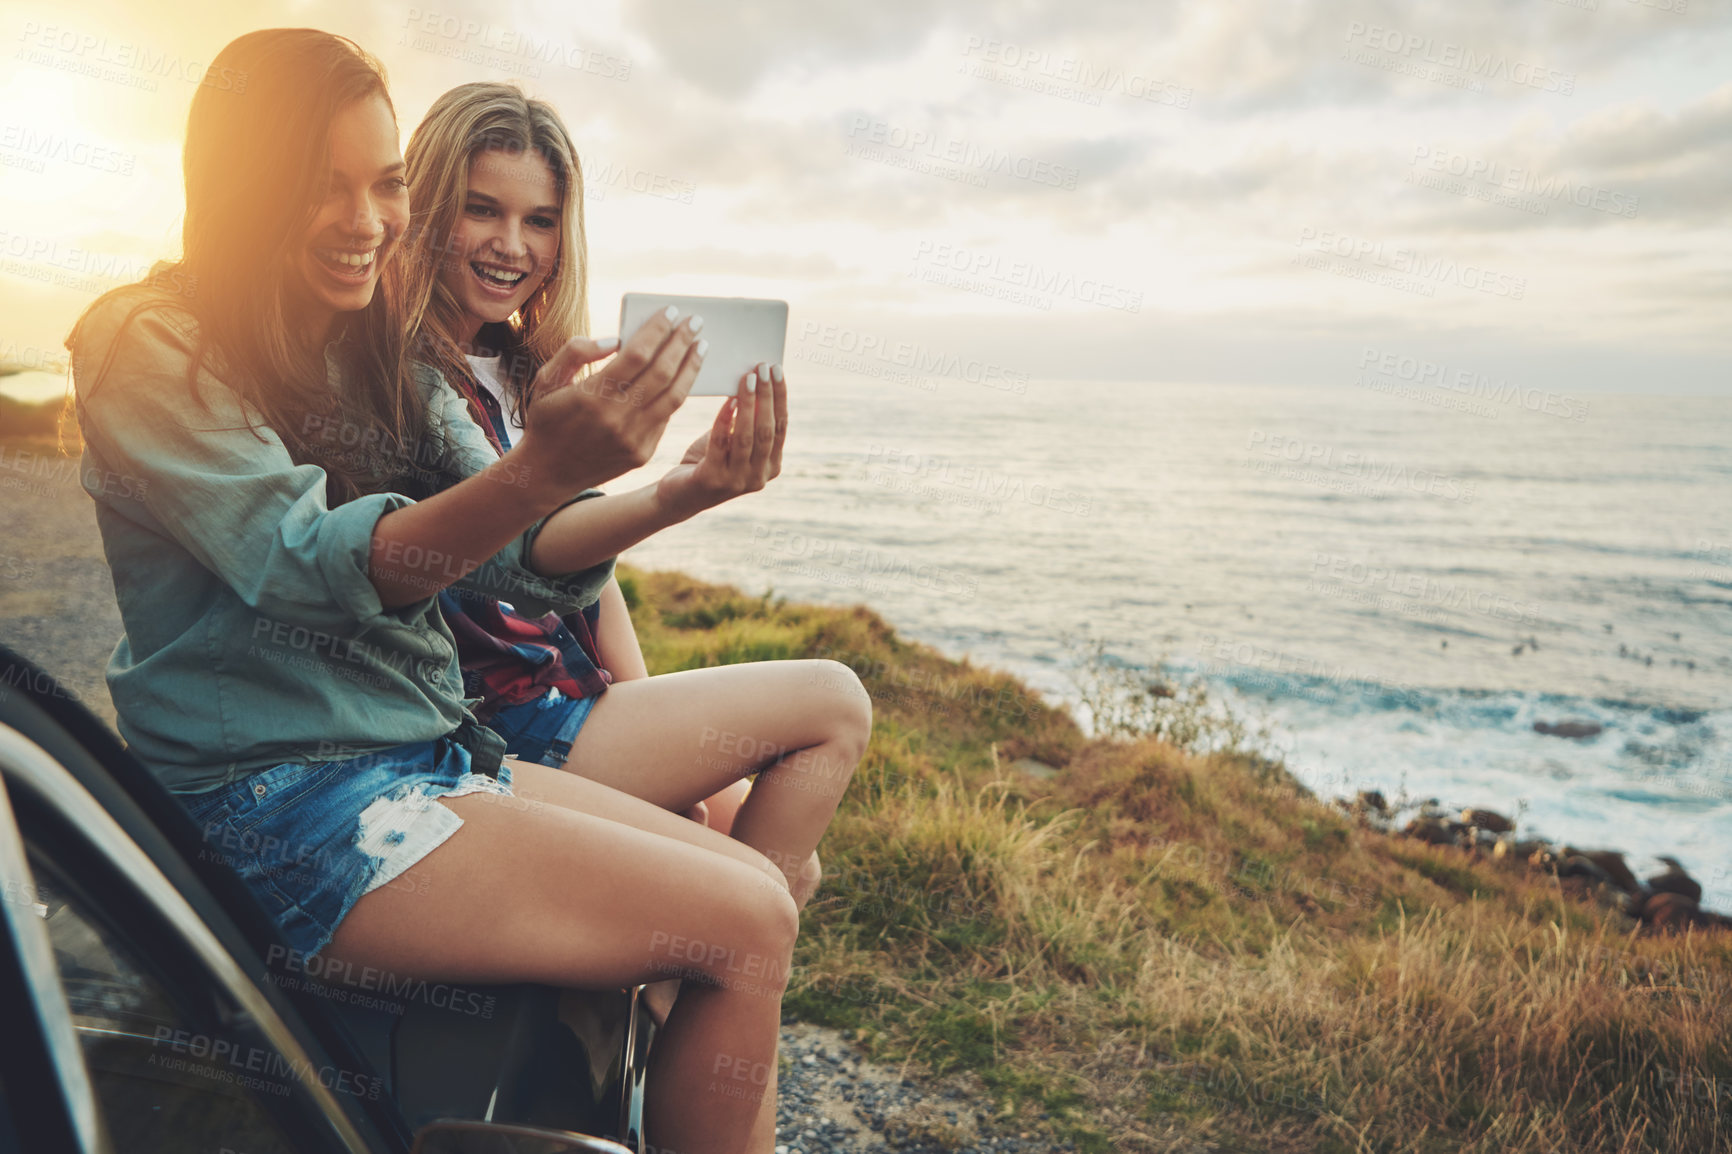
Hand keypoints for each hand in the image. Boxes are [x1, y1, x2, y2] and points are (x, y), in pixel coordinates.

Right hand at [510, 307, 705, 495]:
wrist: (547, 473)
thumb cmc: (547, 418)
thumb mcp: (545, 379)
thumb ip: (575, 352)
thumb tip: (613, 339)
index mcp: (591, 395)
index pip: (636, 354)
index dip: (658, 330)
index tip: (672, 311)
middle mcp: (615, 418)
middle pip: (661, 372)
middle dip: (682, 342)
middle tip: (695, 322)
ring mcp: (632, 439)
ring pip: (673, 397)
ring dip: (691, 368)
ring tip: (701, 346)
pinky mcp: (642, 453)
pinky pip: (666, 417)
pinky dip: (678, 393)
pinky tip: (683, 375)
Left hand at [655, 361, 787, 519]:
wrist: (679, 496)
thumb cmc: (707, 461)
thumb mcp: (733, 442)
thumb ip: (747, 422)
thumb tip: (754, 381)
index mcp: (771, 466)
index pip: (780, 426)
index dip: (780, 396)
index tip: (777, 369)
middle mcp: (759, 477)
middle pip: (767, 429)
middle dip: (767, 395)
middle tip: (763, 367)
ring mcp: (737, 482)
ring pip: (747, 436)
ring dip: (749, 402)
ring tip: (746, 377)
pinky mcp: (712, 480)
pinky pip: (720, 443)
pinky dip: (725, 419)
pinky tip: (728, 400)